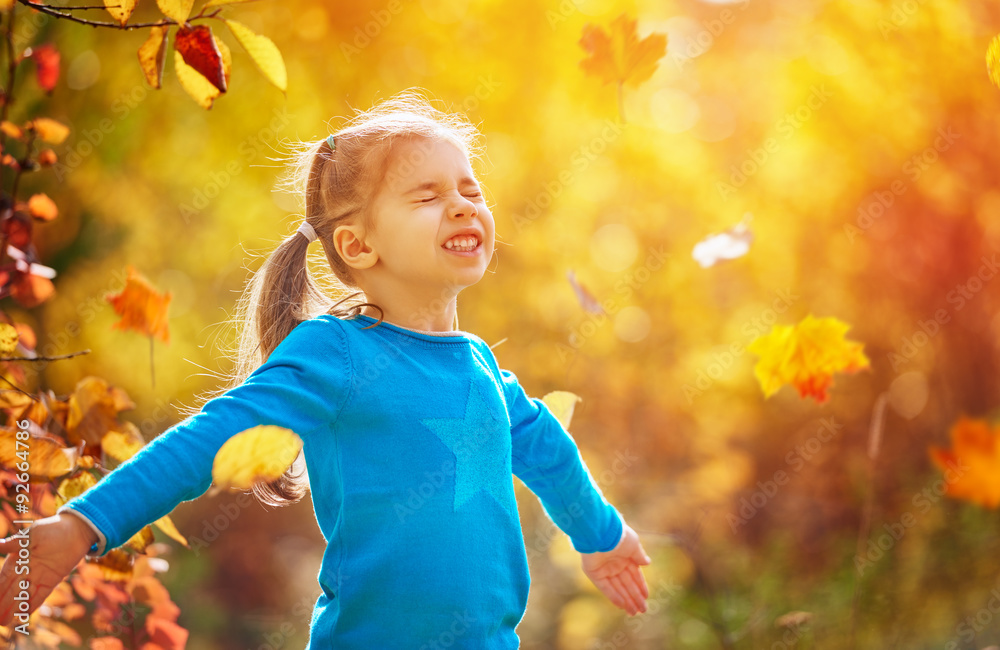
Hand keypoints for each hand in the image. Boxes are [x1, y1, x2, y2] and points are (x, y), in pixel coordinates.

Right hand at [0, 513, 96, 628]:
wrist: (75, 530)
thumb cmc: (51, 528)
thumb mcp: (32, 535)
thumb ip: (14, 543)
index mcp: (17, 560)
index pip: (3, 579)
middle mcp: (26, 570)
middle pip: (12, 590)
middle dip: (3, 604)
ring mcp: (39, 576)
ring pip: (24, 595)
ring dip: (15, 608)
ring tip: (5, 622)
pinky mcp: (53, 579)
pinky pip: (41, 594)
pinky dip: (33, 603)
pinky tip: (25, 613)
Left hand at [581, 521, 651, 615]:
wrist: (602, 532)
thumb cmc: (620, 536)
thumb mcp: (634, 545)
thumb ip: (639, 556)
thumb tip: (648, 563)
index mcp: (625, 556)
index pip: (634, 575)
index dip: (640, 586)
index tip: (646, 596)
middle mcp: (615, 564)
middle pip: (627, 584)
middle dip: (635, 597)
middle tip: (643, 610)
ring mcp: (604, 569)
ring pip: (617, 588)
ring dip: (626, 600)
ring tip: (634, 613)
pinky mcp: (594, 573)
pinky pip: (605, 588)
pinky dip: (613, 596)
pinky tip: (622, 605)